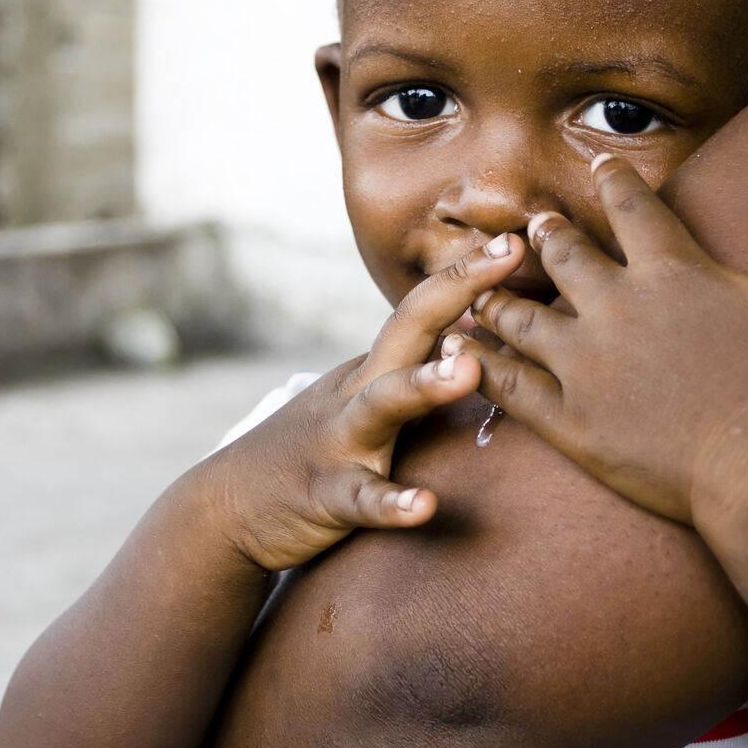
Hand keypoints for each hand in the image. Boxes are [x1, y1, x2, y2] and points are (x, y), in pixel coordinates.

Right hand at [212, 232, 525, 569]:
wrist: (229, 505)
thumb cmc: (314, 449)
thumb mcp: (360, 398)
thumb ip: (411, 367)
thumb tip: (480, 332)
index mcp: (374, 369)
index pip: (425, 309)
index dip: (469, 274)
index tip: (518, 240)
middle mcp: (358, 392)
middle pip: (408, 329)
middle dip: (458, 290)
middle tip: (509, 259)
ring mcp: (341, 441)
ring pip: (384, 405)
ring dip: (426, 384)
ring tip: (470, 371)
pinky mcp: (327, 495)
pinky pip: (363, 499)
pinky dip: (392, 502)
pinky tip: (425, 507)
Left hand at [445, 149, 747, 525]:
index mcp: (671, 270)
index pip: (631, 205)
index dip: (612, 180)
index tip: (597, 165)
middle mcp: (616, 306)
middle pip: (562, 254)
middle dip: (546, 236)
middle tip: (532, 228)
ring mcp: (584, 364)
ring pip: (521, 316)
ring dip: (498, 297)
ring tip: (480, 288)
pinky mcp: (569, 419)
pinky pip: (510, 384)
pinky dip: (481, 363)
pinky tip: (461, 351)